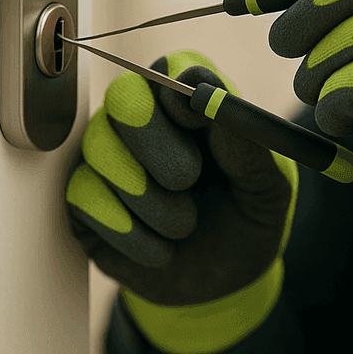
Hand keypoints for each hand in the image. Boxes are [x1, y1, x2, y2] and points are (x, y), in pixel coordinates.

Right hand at [65, 51, 296, 351]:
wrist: (221, 285)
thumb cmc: (248, 221)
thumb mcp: (269, 190)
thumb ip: (249, 146)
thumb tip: (214, 102)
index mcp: (196, 101)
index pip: (173, 68)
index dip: (178, 93)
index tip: (195, 124)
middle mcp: (147, 117)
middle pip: (124, 96)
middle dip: (155, 143)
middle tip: (187, 181)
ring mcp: (110, 154)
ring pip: (101, 147)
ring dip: (149, 198)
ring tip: (184, 227)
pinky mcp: (84, 196)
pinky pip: (83, 195)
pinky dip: (128, 231)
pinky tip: (160, 251)